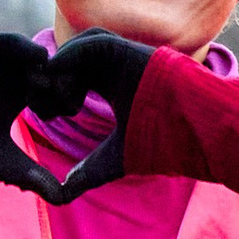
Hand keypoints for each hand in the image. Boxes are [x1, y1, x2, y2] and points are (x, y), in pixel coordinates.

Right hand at [0, 34, 72, 202]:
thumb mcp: (3, 163)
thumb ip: (33, 176)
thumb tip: (64, 199)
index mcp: (19, 100)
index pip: (53, 90)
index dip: (65, 97)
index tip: (69, 111)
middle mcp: (9, 80)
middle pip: (48, 70)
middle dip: (60, 79)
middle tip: (64, 95)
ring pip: (31, 54)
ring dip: (45, 63)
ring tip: (46, 83)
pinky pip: (8, 42)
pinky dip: (25, 46)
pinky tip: (37, 60)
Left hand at [39, 29, 157, 198]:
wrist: (193, 129)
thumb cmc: (163, 142)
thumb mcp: (115, 158)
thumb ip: (87, 171)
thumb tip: (62, 196)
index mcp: (111, 86)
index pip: (70, 80)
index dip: (53, 96)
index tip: (50, 117)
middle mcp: (113, 68)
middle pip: (67, 64)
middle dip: (50, 84)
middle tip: (46, 108)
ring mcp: (119, 55)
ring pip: (74, 50)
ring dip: (59, 71)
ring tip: (59, 98)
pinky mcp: (124, 48)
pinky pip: (87, 43)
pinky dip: (69, 57)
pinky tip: (66, 83)